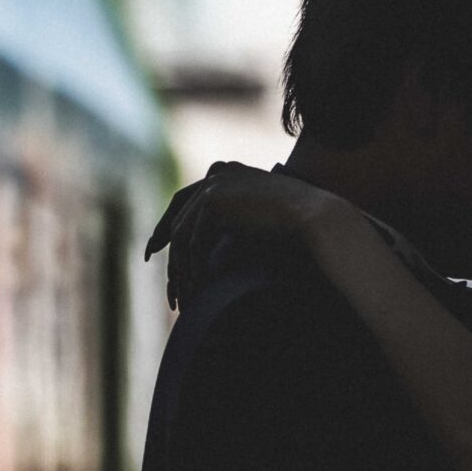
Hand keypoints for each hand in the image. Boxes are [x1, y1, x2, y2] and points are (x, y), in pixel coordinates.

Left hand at [142, 162, 349, 309]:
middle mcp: (217, 173)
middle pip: (178, 216)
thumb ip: (233, 221)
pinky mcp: (214, 204)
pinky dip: (193, 270)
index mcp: (226, 172)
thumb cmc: (296, 226)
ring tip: (184, 299)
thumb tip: (212, 243)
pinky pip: (193, 243)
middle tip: (166, 281)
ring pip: (183, 235)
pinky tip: (196, 291)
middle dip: (165, 250)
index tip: (156, 248)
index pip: (185, 199)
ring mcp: (214, 186)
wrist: (315, 218)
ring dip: (182, 270)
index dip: (167, 225)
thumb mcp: (256, 219)